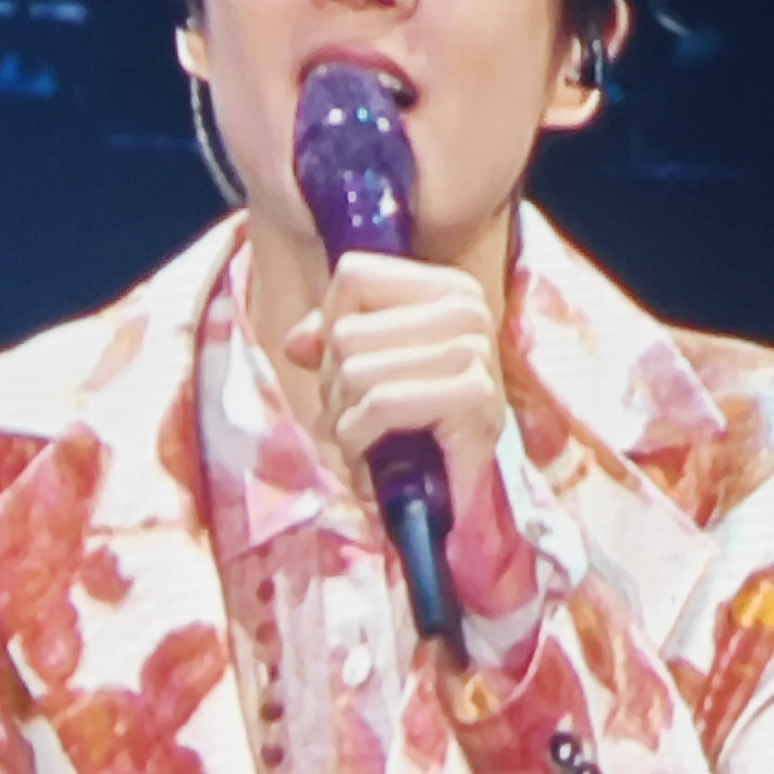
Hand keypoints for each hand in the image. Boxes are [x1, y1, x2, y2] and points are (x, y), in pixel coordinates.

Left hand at [280, 253, 535, 617]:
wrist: (457, 496)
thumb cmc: (413, 426)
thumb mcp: (370, 366)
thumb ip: (331, 336)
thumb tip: (297, 342)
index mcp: (447, 288)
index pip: (353, 276)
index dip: (330, 327)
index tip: (346, 367)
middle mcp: (468, 311)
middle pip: (346, 332)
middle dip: (333, 387)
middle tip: (355, 420)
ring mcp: (475, 352)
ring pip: (355, 371)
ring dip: (342, 421)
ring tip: (361, 442)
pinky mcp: (473, 397)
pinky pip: (380, 404)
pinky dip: (359, 441)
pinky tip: (370, 461)